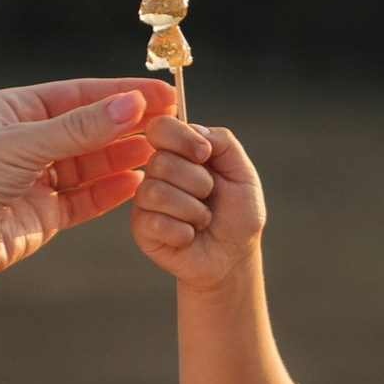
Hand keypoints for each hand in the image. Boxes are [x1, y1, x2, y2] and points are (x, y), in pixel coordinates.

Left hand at [0, 78, 172, 294]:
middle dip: (127, 126)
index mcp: (12, 110)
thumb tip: (133, 104)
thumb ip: (82, 128)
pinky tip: (136, 182)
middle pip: (87, 129)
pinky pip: (83, 200)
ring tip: (158, 152)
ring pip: (89, 165)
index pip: (76, 95)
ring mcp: (34, 181)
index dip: (119, 93)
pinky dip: (110, 192)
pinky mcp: (41, 216)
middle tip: (171, 123)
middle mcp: (24, 143)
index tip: (161, 94)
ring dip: (122, 157)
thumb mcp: (25, 143)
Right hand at [129, 119, 267, 291]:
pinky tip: (190, 236)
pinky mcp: (141, 228)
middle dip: (198, 182)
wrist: (234, 256)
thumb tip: (194, 129)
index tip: (205, 155)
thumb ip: (223, 143)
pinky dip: (184, 232)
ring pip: (156, 192)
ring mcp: (145, 201)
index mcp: (178, 151)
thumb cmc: (237, 214)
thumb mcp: (242, 173)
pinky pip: (155, 222)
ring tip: (202, 219)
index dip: (181, 138)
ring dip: (192, 210)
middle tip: (209, 196)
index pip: (160, 127)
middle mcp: (156, 172)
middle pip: (160, 161)